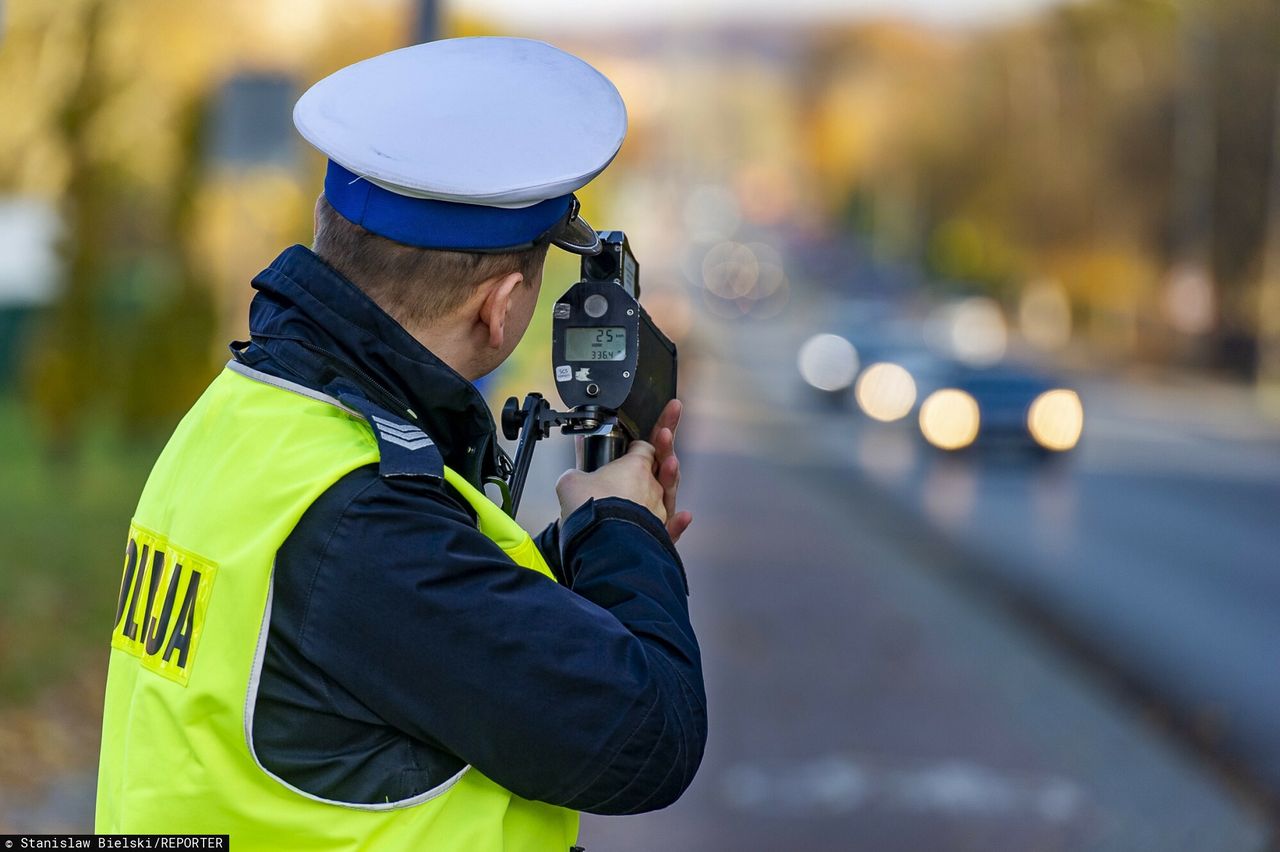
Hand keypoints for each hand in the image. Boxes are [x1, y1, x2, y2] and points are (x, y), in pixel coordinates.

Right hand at [555, 399, 692, 542]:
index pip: (643, 447)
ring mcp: (659, 511)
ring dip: (671, 477)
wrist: (602, 543)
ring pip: (669, 491)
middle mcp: (652, 487)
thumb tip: (571, 477)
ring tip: (670, 463)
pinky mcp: (660, 535)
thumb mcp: (571, 482)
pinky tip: (685, 516)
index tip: (631, 441)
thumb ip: (575, 475)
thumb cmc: (590, 511)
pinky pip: (672, 527)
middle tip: (667, 429)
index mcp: (635, 467)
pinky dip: (678, 523)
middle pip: (662, 461)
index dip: (637, 442)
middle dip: (665, 444)